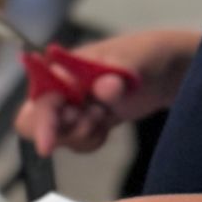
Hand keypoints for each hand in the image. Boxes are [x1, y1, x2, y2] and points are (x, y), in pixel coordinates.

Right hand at [17, 28, 197, 157]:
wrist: (166, 71)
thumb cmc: (145, 55)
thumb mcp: (134, 60)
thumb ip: (117, 73)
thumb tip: (104, 88)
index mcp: (62, 68)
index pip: (40, 100)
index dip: (41, 123)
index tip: (47, 146)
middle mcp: (59, 88)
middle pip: (35, 123)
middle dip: (62, 130)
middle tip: (94, 119)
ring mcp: (70, 106)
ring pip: (58, 136)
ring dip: (82, 134)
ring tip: (106, 115)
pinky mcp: (83, 122)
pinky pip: (76, 142)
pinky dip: (92, 140)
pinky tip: (108, 123)